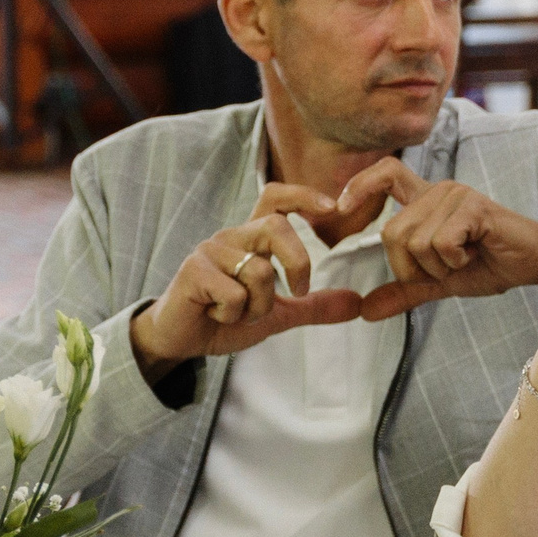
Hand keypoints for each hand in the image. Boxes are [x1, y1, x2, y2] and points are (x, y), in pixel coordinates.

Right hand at [127, 189, 367, 378]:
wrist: (181, 341)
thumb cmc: (224, 318)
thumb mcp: (278, 315)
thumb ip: (315, 306)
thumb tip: (357, 303)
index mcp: (251, 239)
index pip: (276, 198)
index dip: (304, 195)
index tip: (332, 207)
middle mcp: (231, 236)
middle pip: (277, 227)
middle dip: (298, 263)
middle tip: (297, 293)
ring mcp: (210, 251)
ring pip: (259, 271)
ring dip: (258, 307)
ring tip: (238, 313)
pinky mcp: (193, 271)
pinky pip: (235, 294)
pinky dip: (235, 315)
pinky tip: (217, 315)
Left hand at [318, 158, 537, 321]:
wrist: (534, 263)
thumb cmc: (490, 264)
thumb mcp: (439, 282)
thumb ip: (403, 291)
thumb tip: (364, 311)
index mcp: (425, 201)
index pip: (384, 173)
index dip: (358, 185)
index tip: (340, 210)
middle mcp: (437, 190)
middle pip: (392, 232)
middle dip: (412, 267)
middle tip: (445, 268)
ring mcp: (455, 195)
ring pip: (415, 242)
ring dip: (438, 267)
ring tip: (464, 260)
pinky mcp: (472, 206)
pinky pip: (440, 243)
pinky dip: (454, 262)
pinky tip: (475, 254)